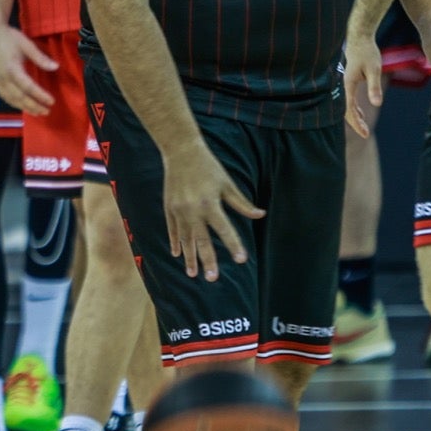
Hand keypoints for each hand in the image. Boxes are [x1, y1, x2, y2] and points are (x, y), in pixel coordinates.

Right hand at [0, 19, 56, 114]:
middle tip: (46, 111)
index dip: (40, 96)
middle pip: (20, 97)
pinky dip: (14, 103)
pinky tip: (21, 105)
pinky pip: (4, 96)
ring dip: (24, 107)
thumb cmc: (10, 37)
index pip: (29, 87)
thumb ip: (40, 58)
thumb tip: (55, 67)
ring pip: (11, 99)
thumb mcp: (27, 45)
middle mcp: (3, 77)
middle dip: (34, 106)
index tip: (51, 101)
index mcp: (12, 69)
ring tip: (37, 112)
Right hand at [161, 139, 264, 280]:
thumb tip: (261, 214)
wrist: (181, 151)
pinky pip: (173, 230)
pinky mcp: (169, 208)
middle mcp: (193, 210)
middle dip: (208, 260)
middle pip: (202, 240)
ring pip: (185, 239)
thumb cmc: (208, 166)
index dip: (234, 245)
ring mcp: (179, 210)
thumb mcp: (227, 183)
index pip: (225, 230)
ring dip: (190, 257)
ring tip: (194, 274)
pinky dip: (175, 242)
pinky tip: (178, 254)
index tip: (241, 260)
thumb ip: (242, 203)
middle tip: (212, 278)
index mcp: (210, 204)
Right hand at [343, 28, 381, 138]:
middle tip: (365, 134)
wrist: (360, 38)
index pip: (349, 109)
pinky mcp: (349, 81)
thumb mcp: (374, 69)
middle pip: (346, 110)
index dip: (356, 122)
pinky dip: (354, 109)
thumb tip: (377, 104)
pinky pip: (349, 99)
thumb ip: (374, 87)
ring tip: (364, 127)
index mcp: (348, 84)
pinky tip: (361, 114)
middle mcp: (344, 85)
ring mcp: (345, 84)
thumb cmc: (367, 52)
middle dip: (355, 123)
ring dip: (355, 117)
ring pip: (346, 105)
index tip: (364, 133)